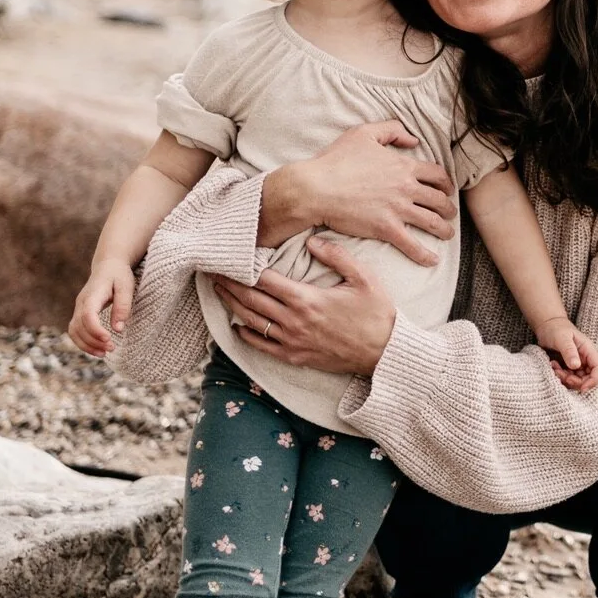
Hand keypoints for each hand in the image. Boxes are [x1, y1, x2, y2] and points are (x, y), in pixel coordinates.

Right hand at [68, 259, 136, 355]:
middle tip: (112, 349)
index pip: (87, 316)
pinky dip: (83, 343)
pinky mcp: (79, 314)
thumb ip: (123, 306)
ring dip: (87, 345)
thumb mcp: (126, 286)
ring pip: (74, 331)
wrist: (108, 266)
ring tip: (105, 353)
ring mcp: (78, 309)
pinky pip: (75, 332)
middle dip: (93, 341)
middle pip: (79, 326)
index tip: (109, 339)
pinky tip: (97, 350)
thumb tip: (118, 329)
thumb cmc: (119, 275)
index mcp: (92, 294)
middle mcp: (81, 303)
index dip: (96, 330)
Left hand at [209, 234, 396, 375]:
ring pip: (251, 321)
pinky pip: (262, 346)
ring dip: (232, 305)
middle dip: (229, 284)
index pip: (264, 280)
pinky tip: (237, 325)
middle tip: (212, 271)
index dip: (242, 268)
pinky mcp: (295, 357)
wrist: (384, 352)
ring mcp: (292, 341)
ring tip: (219, 291)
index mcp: (306, 299)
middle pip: (250, 299)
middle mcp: (293, 321)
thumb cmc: (377, 313)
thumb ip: (337, 256)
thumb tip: (311, 240)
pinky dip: (245, 335)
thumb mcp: (364, 278)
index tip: (228, 258)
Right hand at [264, 120, 456, 263]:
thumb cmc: (336, 160)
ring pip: (432, 221)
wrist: (316, 188)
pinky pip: (411, 244)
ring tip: (447, 234)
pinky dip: (424, 254)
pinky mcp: (386, 228)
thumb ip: (392, 130)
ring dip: (444, 229)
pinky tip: (432, 260)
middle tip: (450, 214)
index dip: (445, 183)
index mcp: (403, 166)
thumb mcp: (364, 133)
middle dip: (448, 208)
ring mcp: (398, 209)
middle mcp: (406, 187)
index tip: (447, 190)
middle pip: (439, 199)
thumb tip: (414, 140)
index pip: (437, 174)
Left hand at [533, 316, 597, 392]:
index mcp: (588, 351)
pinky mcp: (568, 368)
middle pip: (588, 378)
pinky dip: (560, 376)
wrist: (547, 326)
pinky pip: (567, 378)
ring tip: (554, 366)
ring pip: (577, 380)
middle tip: (561, 374)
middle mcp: (585, 359)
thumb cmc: (556, 329)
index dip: (594, 380)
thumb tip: (576, 366)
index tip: (582, 388)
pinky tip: (553, 365)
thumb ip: (569, 351)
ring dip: (565, 378)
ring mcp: (577, 364)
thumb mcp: (562, 338)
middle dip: (575, 381)